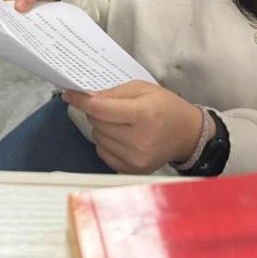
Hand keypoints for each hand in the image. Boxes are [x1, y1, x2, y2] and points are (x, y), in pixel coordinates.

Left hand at [64, 81, 205, 174]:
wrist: (187, 135)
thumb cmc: (166, 107)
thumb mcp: (143, 89)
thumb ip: (114, 92)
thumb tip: (87, 98)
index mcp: (143, 115)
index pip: (100, 109)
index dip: (81, 101)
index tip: (69, 95)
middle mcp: (138, 140)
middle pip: (97, 124)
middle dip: (97, 113)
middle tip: (111, 108)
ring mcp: (135, 158)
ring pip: (97, 138)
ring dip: (101, 128)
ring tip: (120, 123)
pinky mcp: (132, 168)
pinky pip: (103, 153)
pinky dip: (106, 142)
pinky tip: (121, 137)